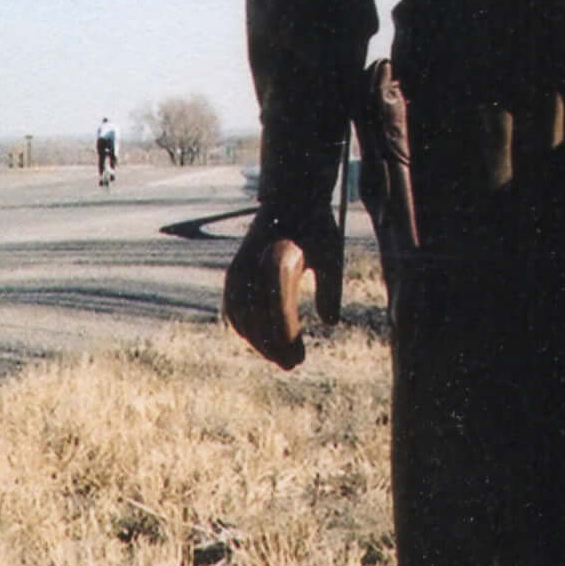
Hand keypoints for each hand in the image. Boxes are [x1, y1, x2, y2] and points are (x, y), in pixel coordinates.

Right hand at [221, 198, 342, 369]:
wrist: (289, 200)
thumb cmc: (316, 229)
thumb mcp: (332, 254)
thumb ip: (331, 288)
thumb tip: (330, 322)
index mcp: (281, 256)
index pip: (279, 307)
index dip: (287, 336)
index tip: (300, 357)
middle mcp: (254, 263)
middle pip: (258, 316)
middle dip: (274, 346)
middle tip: (293, 364)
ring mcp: (239, 268)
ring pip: (242, 316)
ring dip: (258, 341)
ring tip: (279, 358)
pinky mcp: (233, 272)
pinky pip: (233, 308)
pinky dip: (244, 328)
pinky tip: (261, 343)